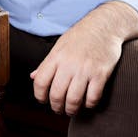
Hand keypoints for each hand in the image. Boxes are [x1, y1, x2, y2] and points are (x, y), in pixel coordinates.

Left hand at [29, 1, 137, 115]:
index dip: (39, 95)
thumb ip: (46, 63)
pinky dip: (89, 104)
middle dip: (56, 106)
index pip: (40, 81)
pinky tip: (87, 102)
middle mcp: (68, 64)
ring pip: (73, 99)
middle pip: (56, 94)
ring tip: (71, 110)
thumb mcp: (59, 46)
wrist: (104, 25)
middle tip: (58, 109)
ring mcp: (85, 69)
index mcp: (55, 56)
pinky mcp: (101, 74)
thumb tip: (33, 76)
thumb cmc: (80, 36)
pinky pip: (93, 97)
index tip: (43, 100)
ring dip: (71, 109)